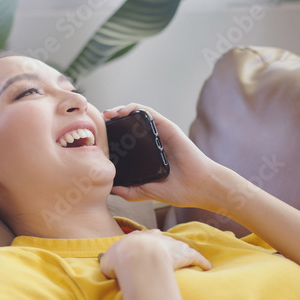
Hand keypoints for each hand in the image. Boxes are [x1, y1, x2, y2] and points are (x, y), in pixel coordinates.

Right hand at [99, 230, 210, 281]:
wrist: (136, 257)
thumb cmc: (120, 259)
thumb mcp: (108, 261)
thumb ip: (109, 262)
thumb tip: (107, 266)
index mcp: (138, 237)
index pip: (144, 238)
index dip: (145, 244)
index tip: (147, 249)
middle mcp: (156, 237)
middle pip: (163, 240)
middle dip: (164, 246)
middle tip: (166, 254)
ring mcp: (171, 244)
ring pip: (180, 247)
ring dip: (184, 253)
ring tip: (188, 260)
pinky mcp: (185, 254)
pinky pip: (196, 257)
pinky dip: (202, 262)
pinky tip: (206, 267)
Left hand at [102, 103, 236, 210]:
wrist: (200, 187)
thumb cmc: (180, 190)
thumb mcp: (148, 191)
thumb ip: (131, 190)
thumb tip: (111, 189)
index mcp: (149, 154)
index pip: (128, 140)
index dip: (113, 135)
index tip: (99, 137)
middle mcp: (154, 141)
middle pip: (130, 125)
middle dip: (113, 121)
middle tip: (99, 124)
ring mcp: (161, 133)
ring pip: (138, 115)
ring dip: (120, 111)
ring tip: (107, 115)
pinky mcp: (168, 127)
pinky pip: (149, 113)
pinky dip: (135, 108)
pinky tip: (123, 112)